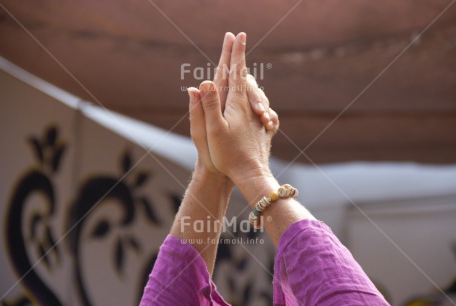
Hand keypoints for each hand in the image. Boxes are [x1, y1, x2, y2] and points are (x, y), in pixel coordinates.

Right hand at [195, 32, 277, 184]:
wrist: (251, 174)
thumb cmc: (228, 155)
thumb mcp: (212, 131)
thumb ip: (208, 106)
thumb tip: (202, 82)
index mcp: (236, 104)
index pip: (236, 72)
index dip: (236, 53)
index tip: (238, 35)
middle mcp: (249, 107)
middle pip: (245, 78)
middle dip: (239, 59)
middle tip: (237, 42)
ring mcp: (256, 117)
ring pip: (252, 91)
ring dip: (246, 75)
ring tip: (243, 65)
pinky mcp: (261, 126)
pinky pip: (256, 104)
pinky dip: (252, 94)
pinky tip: (253, 98)